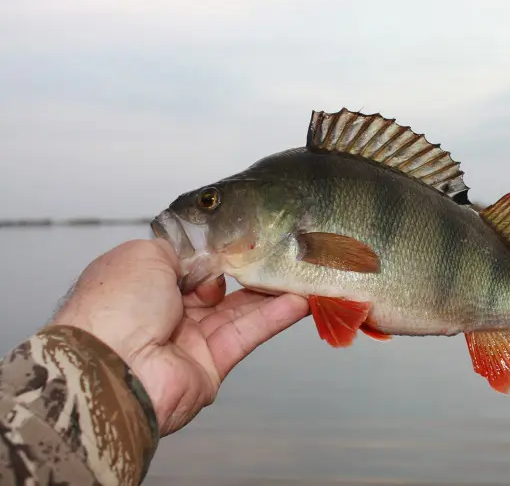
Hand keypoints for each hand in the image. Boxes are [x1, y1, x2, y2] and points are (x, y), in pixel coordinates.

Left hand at [50, 239, 308, 434]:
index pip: (189, 264)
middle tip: (279, 252)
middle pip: (218, 288)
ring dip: (270, 292)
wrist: (112, 369)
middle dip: (248, 270)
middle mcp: (165, 312)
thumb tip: (204, 253)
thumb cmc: (116, 305)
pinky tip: (298, 300)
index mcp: (144, 284)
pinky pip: (247, 334)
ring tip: (300, 273)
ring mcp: (189, 341)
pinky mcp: (212, 365)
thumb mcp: (143, 254)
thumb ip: (180, 248)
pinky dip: (273, 317)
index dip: (216, 251)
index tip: (244, 237)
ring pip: (239, 311)